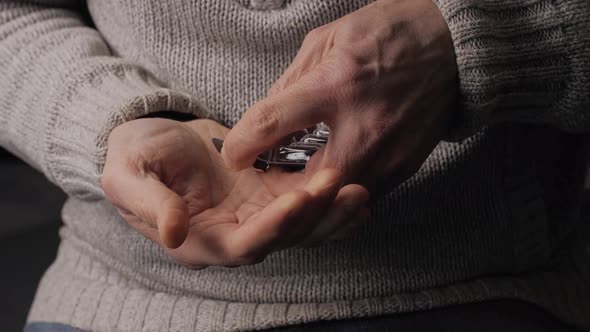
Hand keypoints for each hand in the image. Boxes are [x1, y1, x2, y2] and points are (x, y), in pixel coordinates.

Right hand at [102, 118, 368, 267]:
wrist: (153, 139)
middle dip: (316, 216)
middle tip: (344, 185)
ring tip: (359, 189)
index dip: (274, 227)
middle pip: (284, 238)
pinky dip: (329, 202)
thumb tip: (173, 234)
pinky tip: (354, 191)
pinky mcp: (268, 196)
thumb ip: (151, 204)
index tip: (299, 199)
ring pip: (302, 225)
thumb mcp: (128, 175)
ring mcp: (255, 217)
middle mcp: (233, 236)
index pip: (245, 244)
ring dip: (331, 211)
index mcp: (200, 240)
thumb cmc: (135, 157)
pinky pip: (304, 204)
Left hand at [221, 0, 456, 193]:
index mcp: (336, 86)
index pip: (270, 125)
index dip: (241, 144)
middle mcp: (363, 129)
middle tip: (266, 183)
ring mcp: (387, 156)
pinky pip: (360, 196)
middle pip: (302, 186)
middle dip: (277, 192)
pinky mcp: (404, 170)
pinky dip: (340, 193)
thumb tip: (264, 119)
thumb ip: (290, 83)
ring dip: (310, 197)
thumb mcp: (328, 41)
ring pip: (333, 201)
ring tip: (296, 183)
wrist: (453, 47)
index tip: (234, 154)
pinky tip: (330, 178)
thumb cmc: (388, 35)